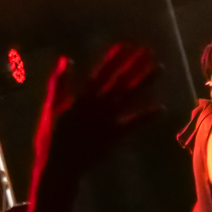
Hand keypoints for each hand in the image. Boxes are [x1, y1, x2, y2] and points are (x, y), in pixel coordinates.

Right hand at [35, 45, 161, 186]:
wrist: (59, 167)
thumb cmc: (51, 137)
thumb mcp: (51, 106)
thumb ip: (59, 82)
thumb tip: (67, 59)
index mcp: (82, 98)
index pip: (101, 73)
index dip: (114, 59)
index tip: (126, 45)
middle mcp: (98, 106)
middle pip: (120, 82)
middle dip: (135, 65)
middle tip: (150, 51)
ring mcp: (108, 122)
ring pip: (129, 98)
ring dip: (145, 82)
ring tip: (159, 68)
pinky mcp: (114, 137)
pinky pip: (133, 125)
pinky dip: (146, 117)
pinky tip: (160, 107)